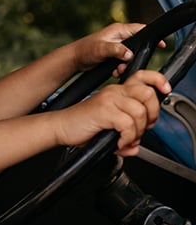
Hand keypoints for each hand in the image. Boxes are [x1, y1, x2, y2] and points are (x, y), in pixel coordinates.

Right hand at [54, 69, 170, 155]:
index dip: (159, 81)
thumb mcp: (108, 129)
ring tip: (127, 140)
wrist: (61, 127)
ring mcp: (108, 100)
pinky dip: (127, 138)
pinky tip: (118, 143)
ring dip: (137, 132)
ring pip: (139, 112)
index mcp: (117, 91)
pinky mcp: (103, 111)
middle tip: (143, 128)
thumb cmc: (82, 126)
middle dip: (152, 115)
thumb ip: (125, 136)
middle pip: (148, 94)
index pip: (143, 76)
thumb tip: (135, 148)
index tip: (165, 91)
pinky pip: (127, 124)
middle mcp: (114, 91)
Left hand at [72, 22, 165, 73]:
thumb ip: (117, 50)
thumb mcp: (102, 49)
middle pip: (137, 46)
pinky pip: (123, 61)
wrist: (74, 59)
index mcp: (119, 30)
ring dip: (126, 65)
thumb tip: (129, 54)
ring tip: (117, 70)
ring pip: (130, 56)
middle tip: (126, 65)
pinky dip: (120, 68)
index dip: (151, 36)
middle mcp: (119, 37)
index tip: (160, 44)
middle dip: (134, 58)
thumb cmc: (85, 50)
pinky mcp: (113, 54)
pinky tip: (113, 72)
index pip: (141, 29)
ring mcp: (116, 45)